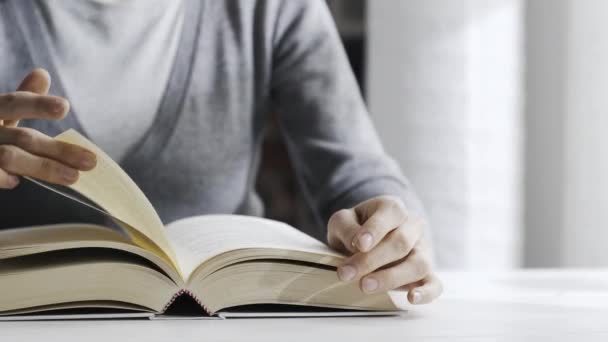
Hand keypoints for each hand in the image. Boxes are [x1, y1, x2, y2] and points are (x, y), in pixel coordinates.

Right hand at [0, 68, 95, 188]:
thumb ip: (22, 98)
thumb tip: (42, 73)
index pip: (12, 103)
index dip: (37, 104)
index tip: (65, 107)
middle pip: (21, 137)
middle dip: (57, 150)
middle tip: (90, 161)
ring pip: (9, 157)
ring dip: (42, 167)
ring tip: (73, 177)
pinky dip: (0, 177)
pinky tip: (15, 181)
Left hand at [328, 195, 441, 304]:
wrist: (365, 242)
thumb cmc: (354, 229)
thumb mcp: (342, 221)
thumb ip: (346, 228)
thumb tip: (357, 245)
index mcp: (392, 208)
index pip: (390, 213)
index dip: (374, 230)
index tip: (359, 245)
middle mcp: (412, 226)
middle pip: (401, 242)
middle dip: (372, 260)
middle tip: (347, 274)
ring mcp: (422, 250)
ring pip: (418, 264)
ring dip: (392, 277)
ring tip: (365, 287)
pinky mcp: (426, 273)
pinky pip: (435, 284)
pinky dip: (426, 292)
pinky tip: (411, 298)